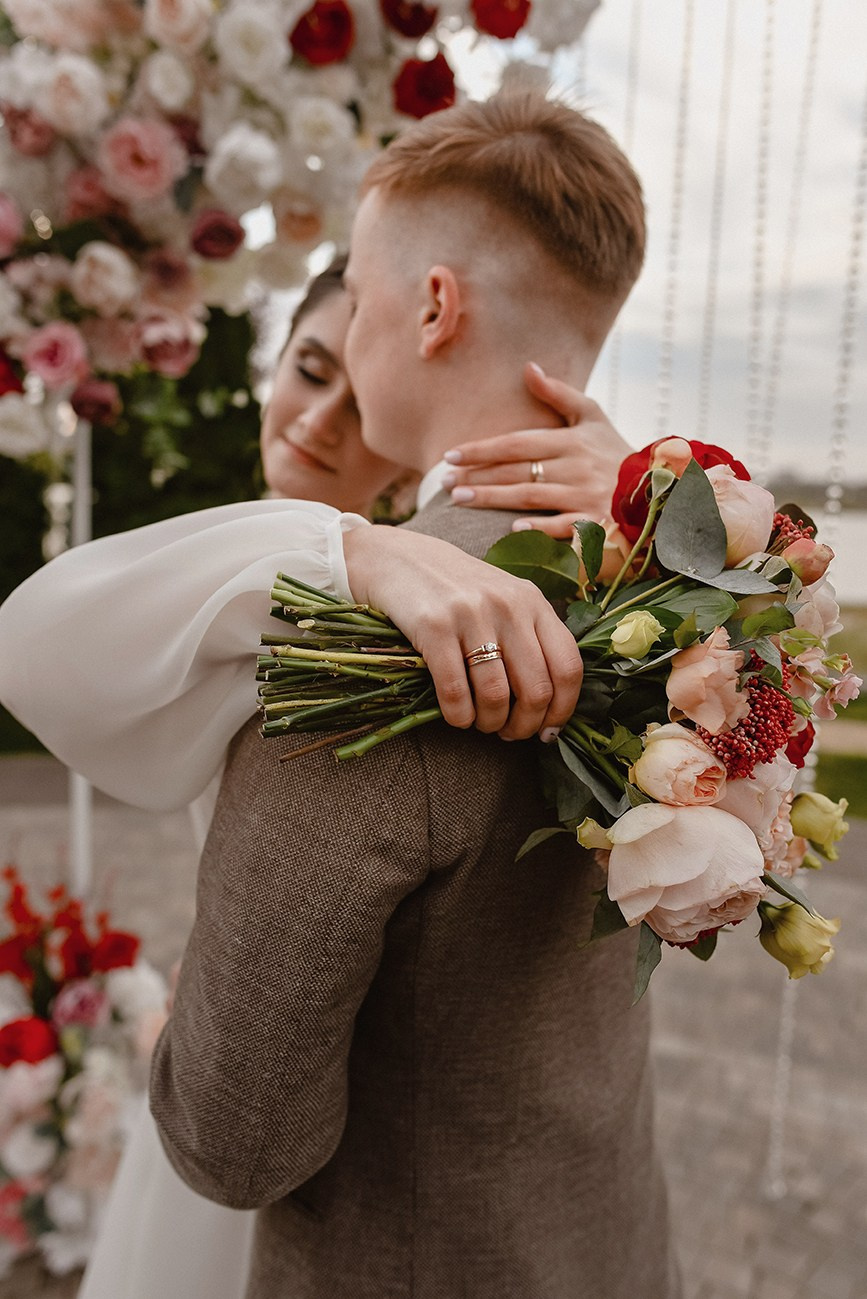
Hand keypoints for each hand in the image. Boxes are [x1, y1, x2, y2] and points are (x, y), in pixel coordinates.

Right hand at [343, 524, 582, 740]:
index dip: (562, 710)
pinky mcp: (434, 626)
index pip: (568, 667)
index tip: (546, 730)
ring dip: (489, 723)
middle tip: (508, 733)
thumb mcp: (503, 600)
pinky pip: (455, 691)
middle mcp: (509, 605)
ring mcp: (472, 614)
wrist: (398, 557)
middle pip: (536, 689)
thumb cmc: (455, 589)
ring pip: (496, 695)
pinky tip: (456, 715)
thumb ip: (530, 639)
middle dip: (523, 726)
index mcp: (533, 601)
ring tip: (479, 723)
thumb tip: (549, 706)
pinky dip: (459, 716)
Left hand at [442, 362, 631, 537]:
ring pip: (531, 496)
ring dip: (493, 498)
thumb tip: (528, 367)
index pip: (517, 443)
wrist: (659, 489)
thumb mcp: (593, 417)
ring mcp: (586, 496)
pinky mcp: (597, 524)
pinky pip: (564, 526)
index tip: (451, 456)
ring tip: (459, 500)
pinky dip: (539, 527)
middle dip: (478, 476)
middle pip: (518, 470)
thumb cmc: (615, 453)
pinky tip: (511, 528)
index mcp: (571, 440)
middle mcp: (577, 466)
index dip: (483, 449)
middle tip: (444, 482)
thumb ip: (559, 394)